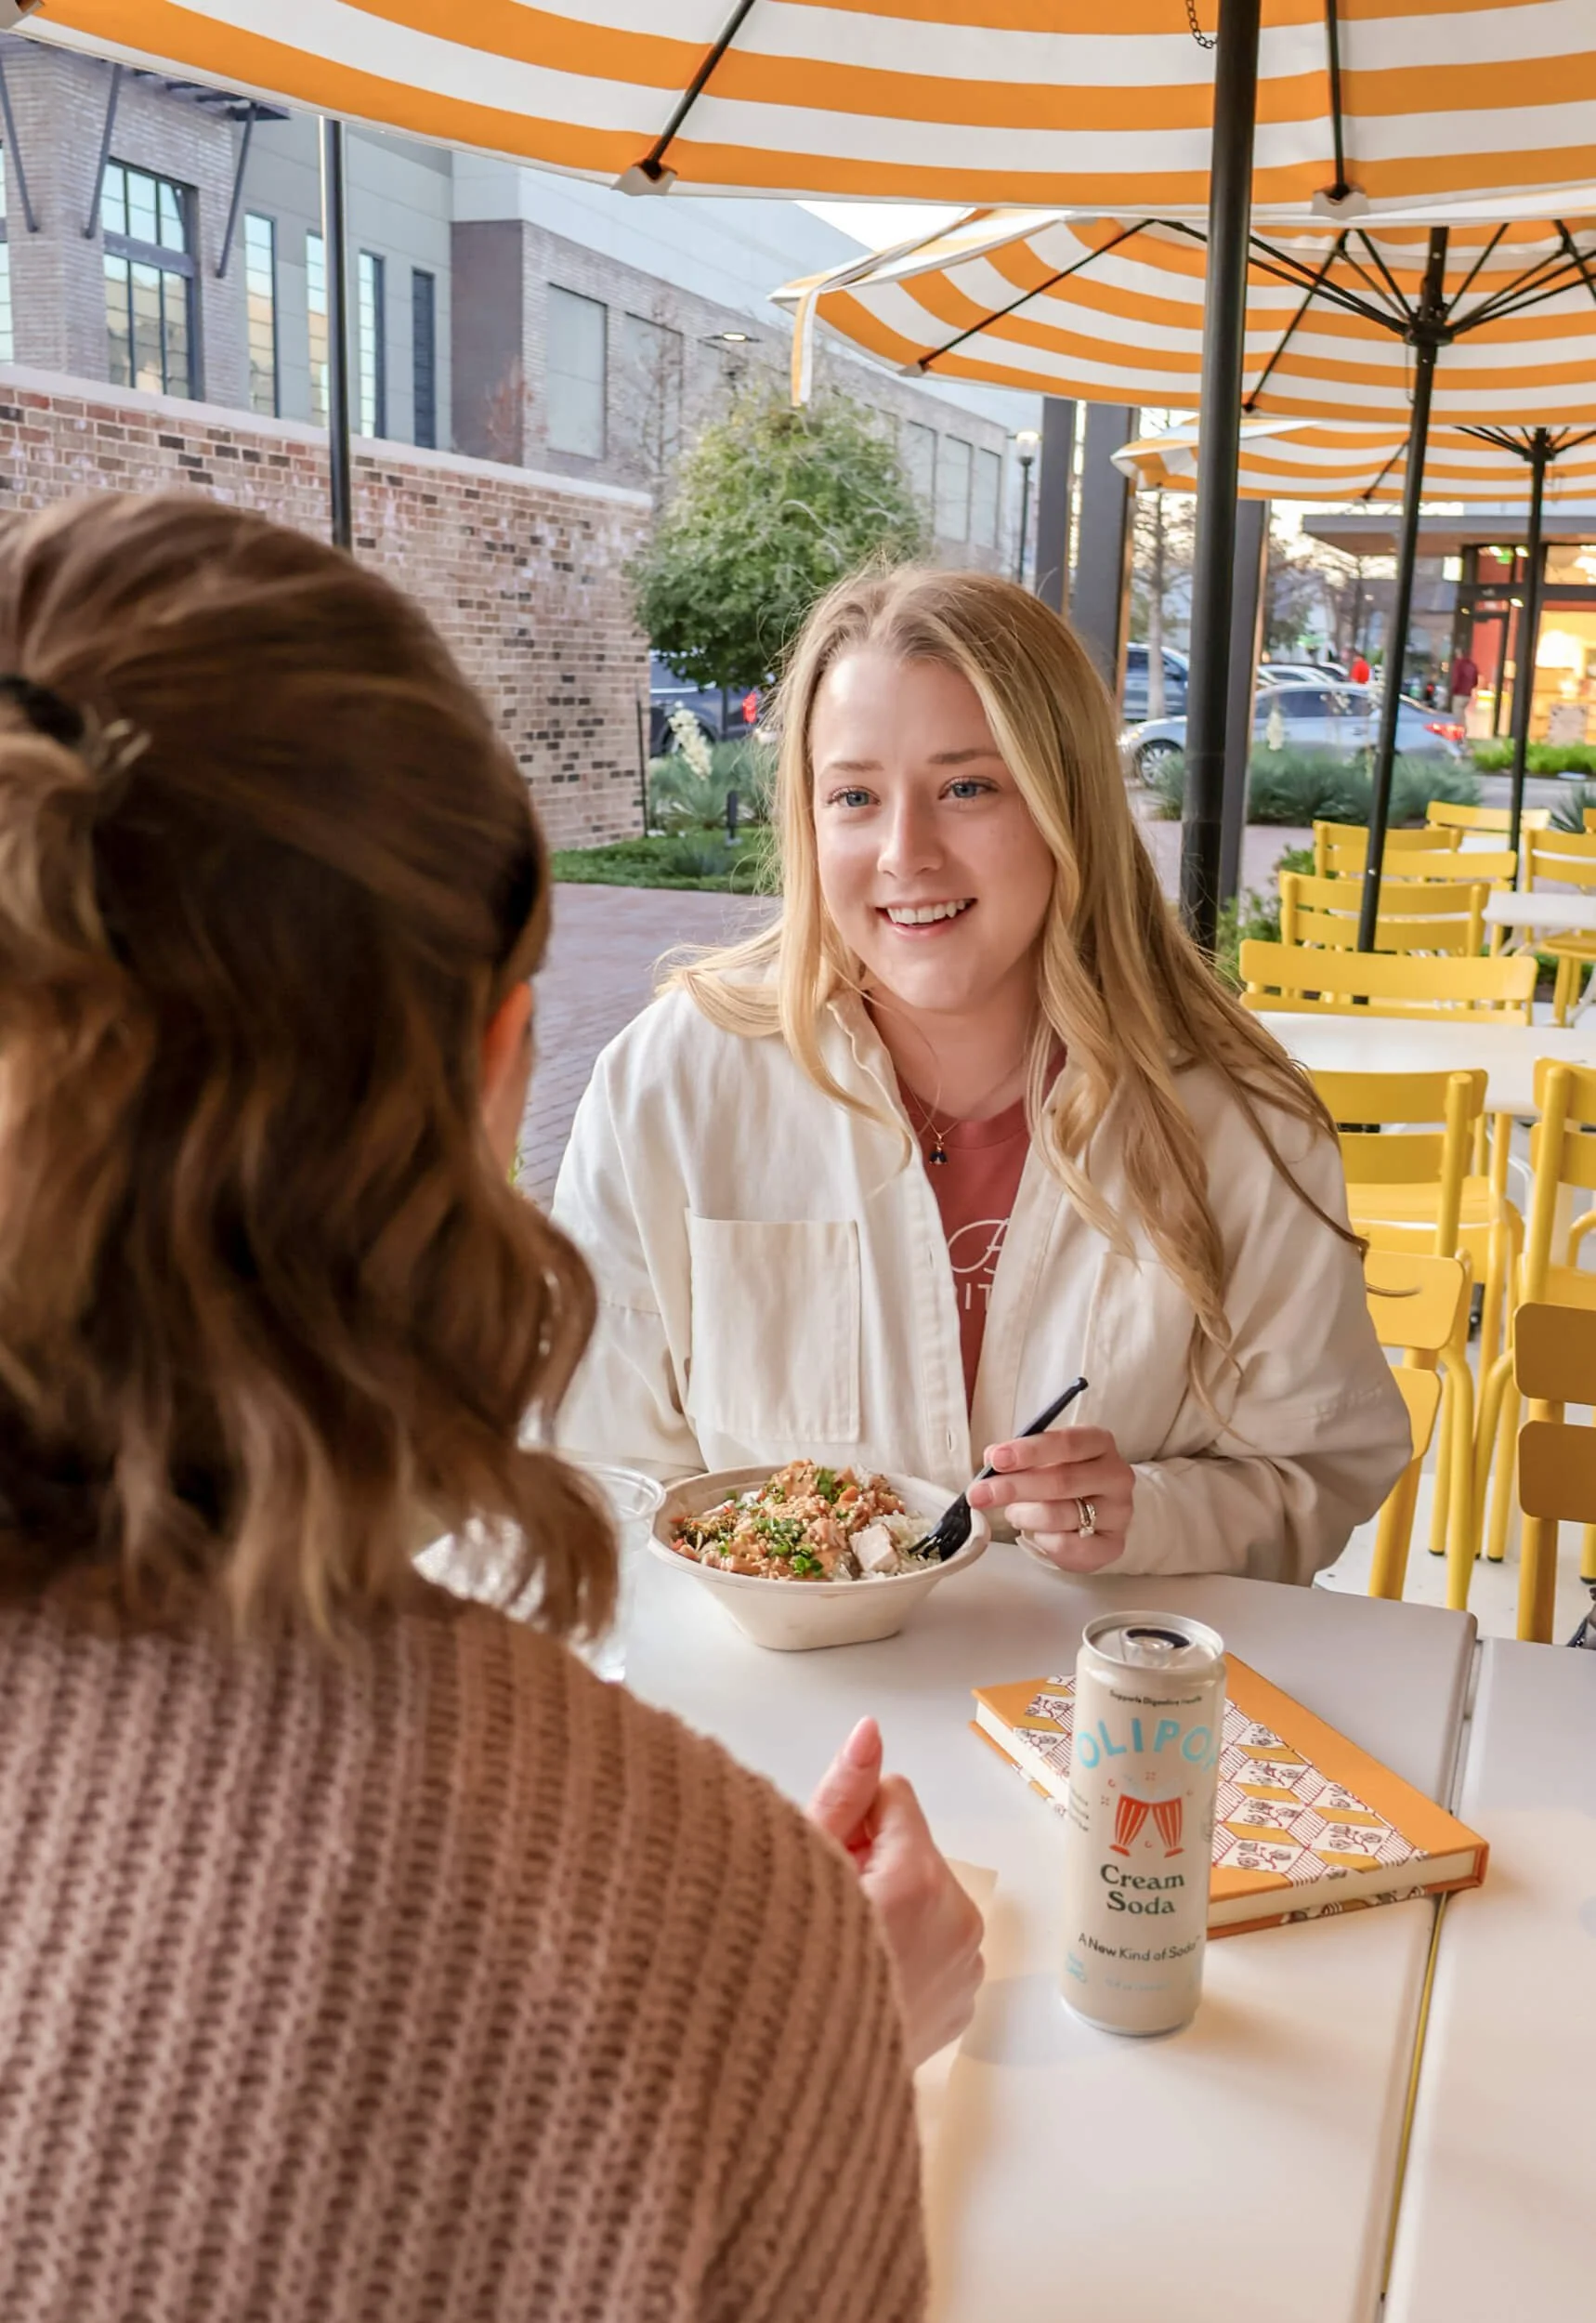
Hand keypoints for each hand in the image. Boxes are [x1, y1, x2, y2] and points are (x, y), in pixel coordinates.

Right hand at [808, 1717, 984, 2067]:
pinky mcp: (963, 2002)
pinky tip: (864, 1977)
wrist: (781, 2085)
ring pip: (926, 1895)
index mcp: (918, 1878)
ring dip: (889, 1906)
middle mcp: (956, 1921)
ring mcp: (965, 1967)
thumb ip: (843, 1791)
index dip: (848, 1822)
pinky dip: (907, 1950)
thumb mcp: (799, 1867)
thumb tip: (872, 1730)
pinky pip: (938, 1944)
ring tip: (838, 1948)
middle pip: (911, 1848)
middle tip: (820, 1912)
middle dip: (870, 1864)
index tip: (822, 1862)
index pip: (893, 1797)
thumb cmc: (779, 1972)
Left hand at [967, 1423, 1133, 1572]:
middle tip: (978, 1494)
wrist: (1097, 1512)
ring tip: (1013, 1513)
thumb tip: (992, 1457)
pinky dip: (1043, 1540)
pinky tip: (1038, 1533)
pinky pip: (1068, 1545)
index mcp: (1099, 1443)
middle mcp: (1116, 1475)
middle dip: (1014, 1487)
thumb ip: (1018, 1456)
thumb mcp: (1043, 1459)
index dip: (1029, 1451)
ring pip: (1060, 1515)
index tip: (996, 1459)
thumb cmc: (1065, 1478)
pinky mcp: (1113, 1544)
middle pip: (1062, 1480)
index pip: (1067, 1443)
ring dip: (1025, 1515)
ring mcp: (1118, 1511)